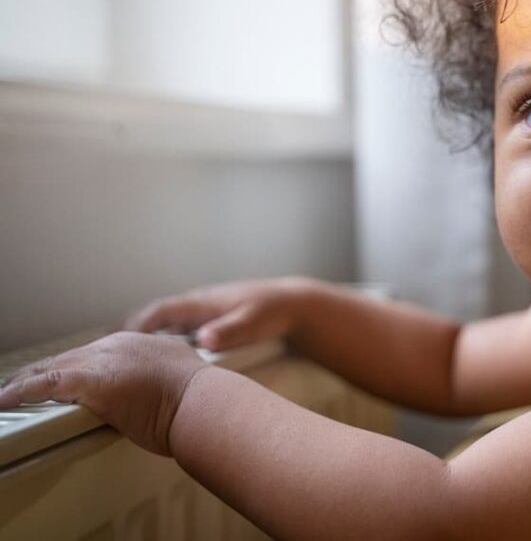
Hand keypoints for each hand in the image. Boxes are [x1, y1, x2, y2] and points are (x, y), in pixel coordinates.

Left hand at [0, 332, 207, 455]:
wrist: (204, 403)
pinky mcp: (90, 381)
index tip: (63, 377)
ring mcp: (104, 360)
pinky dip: (21, 391)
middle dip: (47, 371)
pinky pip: (45, 383)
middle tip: (23, 383)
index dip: (75, 367)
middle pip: (71, 357)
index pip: (97, 355)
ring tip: (10, 390)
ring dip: (28, 381)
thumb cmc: (200, 401)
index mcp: (140, 344)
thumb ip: (162, 379)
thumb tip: (160, 391)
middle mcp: (119, 345)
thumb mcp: (180, 380)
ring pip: (54, 367)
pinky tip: (5, 399)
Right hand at [124, 278, 315, 350]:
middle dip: (129, 332)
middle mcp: (196, 305)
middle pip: (153, 316)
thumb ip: (228, 331)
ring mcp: (201, 312)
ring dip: (143, 337)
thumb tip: (203, 340)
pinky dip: (160, 340)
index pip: (158, 312)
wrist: (292, 304)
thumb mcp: (252, 322)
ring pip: (163, 324)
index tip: (115, 345)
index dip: (135, 327)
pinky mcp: (208, 321)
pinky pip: (175, 329)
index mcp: (201, 303)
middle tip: (104, 354)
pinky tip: (156, 359)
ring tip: (120, 360)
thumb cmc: (272, 311)